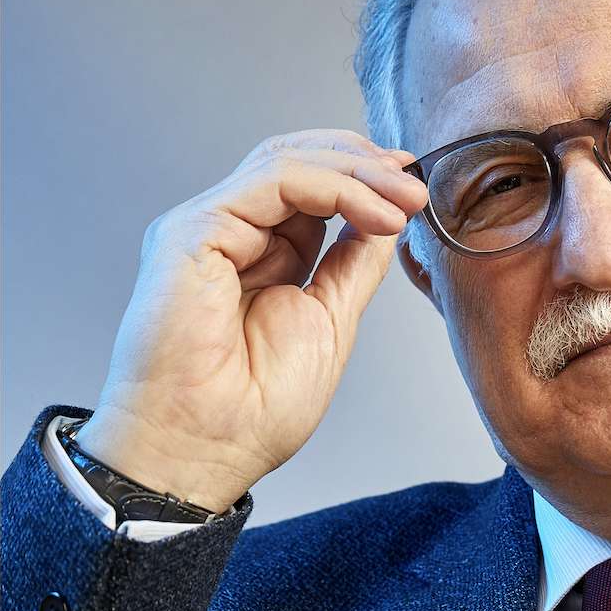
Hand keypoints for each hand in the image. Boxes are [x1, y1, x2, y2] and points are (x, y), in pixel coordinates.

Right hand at [74, 130, 427, 511]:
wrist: (207, 450)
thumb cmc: (255, 406)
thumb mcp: (331, 317)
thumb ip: (353, 261)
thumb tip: (386, 215)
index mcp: (259, 252)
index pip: (310, 187)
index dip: (364, 177)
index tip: (414, 189)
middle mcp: (231, 231)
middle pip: (297, 161)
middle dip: (365, 164)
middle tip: (416, 184)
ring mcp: (209, 226)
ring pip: (287, 161)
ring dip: (358, 171)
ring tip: (406, 198)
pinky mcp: (194, 230)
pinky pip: (274, 181)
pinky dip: (336, 188)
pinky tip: (377, 214)